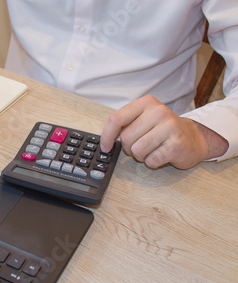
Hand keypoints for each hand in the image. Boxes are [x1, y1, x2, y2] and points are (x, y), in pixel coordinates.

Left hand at [100, 95, 228, 168]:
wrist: (194, 138)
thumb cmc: (162, 131)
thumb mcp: (143, 120)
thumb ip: (124, 124)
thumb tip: (105, 141)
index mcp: (146, 103)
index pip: (116, 119)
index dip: (107, 135)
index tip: (105, 147)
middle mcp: (158, 111)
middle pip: (126, 138)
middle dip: (129, 148)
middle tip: (142, 145)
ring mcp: (169, 127)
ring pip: (137, 150)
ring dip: (141, 156)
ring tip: (153, 149)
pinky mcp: (176, 145)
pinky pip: (151, 160)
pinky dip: (152, 162)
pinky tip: (162, 154)